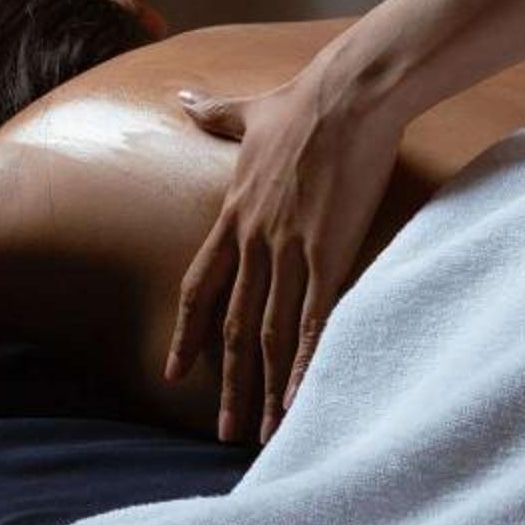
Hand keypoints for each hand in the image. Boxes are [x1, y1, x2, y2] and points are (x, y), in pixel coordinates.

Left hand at [165, 58, 404, 444]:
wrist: (347, 93)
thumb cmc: (304, 100)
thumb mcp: (249, 110)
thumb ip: (215, 114)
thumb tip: (183, 100)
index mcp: (234, 214)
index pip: (200, 287)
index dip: (188, 333)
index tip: (176, 372)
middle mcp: (254, 239)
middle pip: (234, 326)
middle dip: (229, 382)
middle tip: (224, 429)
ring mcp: (288, 249)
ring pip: (271, 333)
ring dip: (267, 386)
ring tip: (266, 431)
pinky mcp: (329, 251)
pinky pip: (314, 320)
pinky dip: (307, 363)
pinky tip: (303, 398)